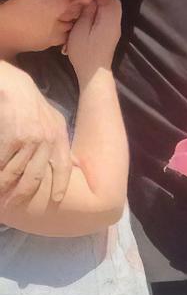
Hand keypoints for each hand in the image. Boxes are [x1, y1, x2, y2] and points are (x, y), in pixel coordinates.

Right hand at [0, 63, 73, 204]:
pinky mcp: (11, 138)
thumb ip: (59, 141)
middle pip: (35, 176)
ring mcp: (28, 140)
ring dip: (4, 189)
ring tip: (0, 199)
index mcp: (59, 137)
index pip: (63, 166)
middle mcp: (46, 140)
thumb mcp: (55, 120)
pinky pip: (2, 163)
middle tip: (13, 207)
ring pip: (15, 173)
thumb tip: (70, 163)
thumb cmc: (33, 106)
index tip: (58, 199)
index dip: (61, 184)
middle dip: (23, 194)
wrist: (16, 88)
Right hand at [64, 0, 121, 82]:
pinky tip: (89, 16)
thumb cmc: (84, 51)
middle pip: (113, 3)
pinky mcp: (112, 34)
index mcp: (110, 20)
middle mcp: (116, 23)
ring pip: (112, 9)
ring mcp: (115, 28)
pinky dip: (101, 12)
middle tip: (83, 0)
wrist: (93, 72)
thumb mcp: (80, 29)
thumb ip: (87, 12)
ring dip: (100, 5)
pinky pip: (110, 17)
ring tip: (84, 8)